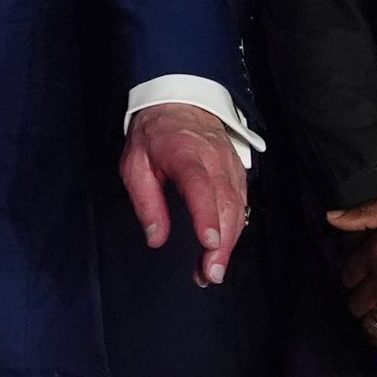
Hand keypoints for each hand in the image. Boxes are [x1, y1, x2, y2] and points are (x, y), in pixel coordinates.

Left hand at [121, 102, 248, 285]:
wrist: (181, 101)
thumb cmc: (154, 135)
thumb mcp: (135, 163)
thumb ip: (145, 201)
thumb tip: (156, 237)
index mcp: (184, 153)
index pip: (199, 186)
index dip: (206, 215)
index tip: (209, 243)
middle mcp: (214, 160)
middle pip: (225, 204)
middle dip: (221, 244)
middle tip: (209, 275)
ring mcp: (230, 166)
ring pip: (237, 208)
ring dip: (229, 243)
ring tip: (210, 271)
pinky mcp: (238, 173)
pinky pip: (241, 205)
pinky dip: (234, 231)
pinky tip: (221, 251)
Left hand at [331, 188, 376, 351]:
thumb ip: (363, 212)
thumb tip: (331, 218)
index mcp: (376, 250)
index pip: (348, 275)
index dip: (353, 281)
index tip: (360, 285)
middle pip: (358, 304)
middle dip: (361, 307)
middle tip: (368, 309)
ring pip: (376, 325)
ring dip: (374, 330)